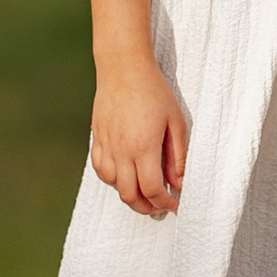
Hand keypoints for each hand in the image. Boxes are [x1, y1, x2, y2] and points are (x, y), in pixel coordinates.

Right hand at [91, 60, 188, 216]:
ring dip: (129, 195)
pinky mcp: (97, 139)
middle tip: (160, 206)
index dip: (164, 202)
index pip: (151, 189)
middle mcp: (121, 151)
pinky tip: (124, 176)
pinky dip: (112, 180)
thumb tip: (178, 183)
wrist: (123, 68)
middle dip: (147, 207)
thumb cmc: (154, 92)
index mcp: (143, 147)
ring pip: (113, 185)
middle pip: (130, 195)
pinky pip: (100, 169)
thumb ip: (178, 155)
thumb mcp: (176, 122)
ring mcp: (106, 146)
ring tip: (144, 193)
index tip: (174, 204)